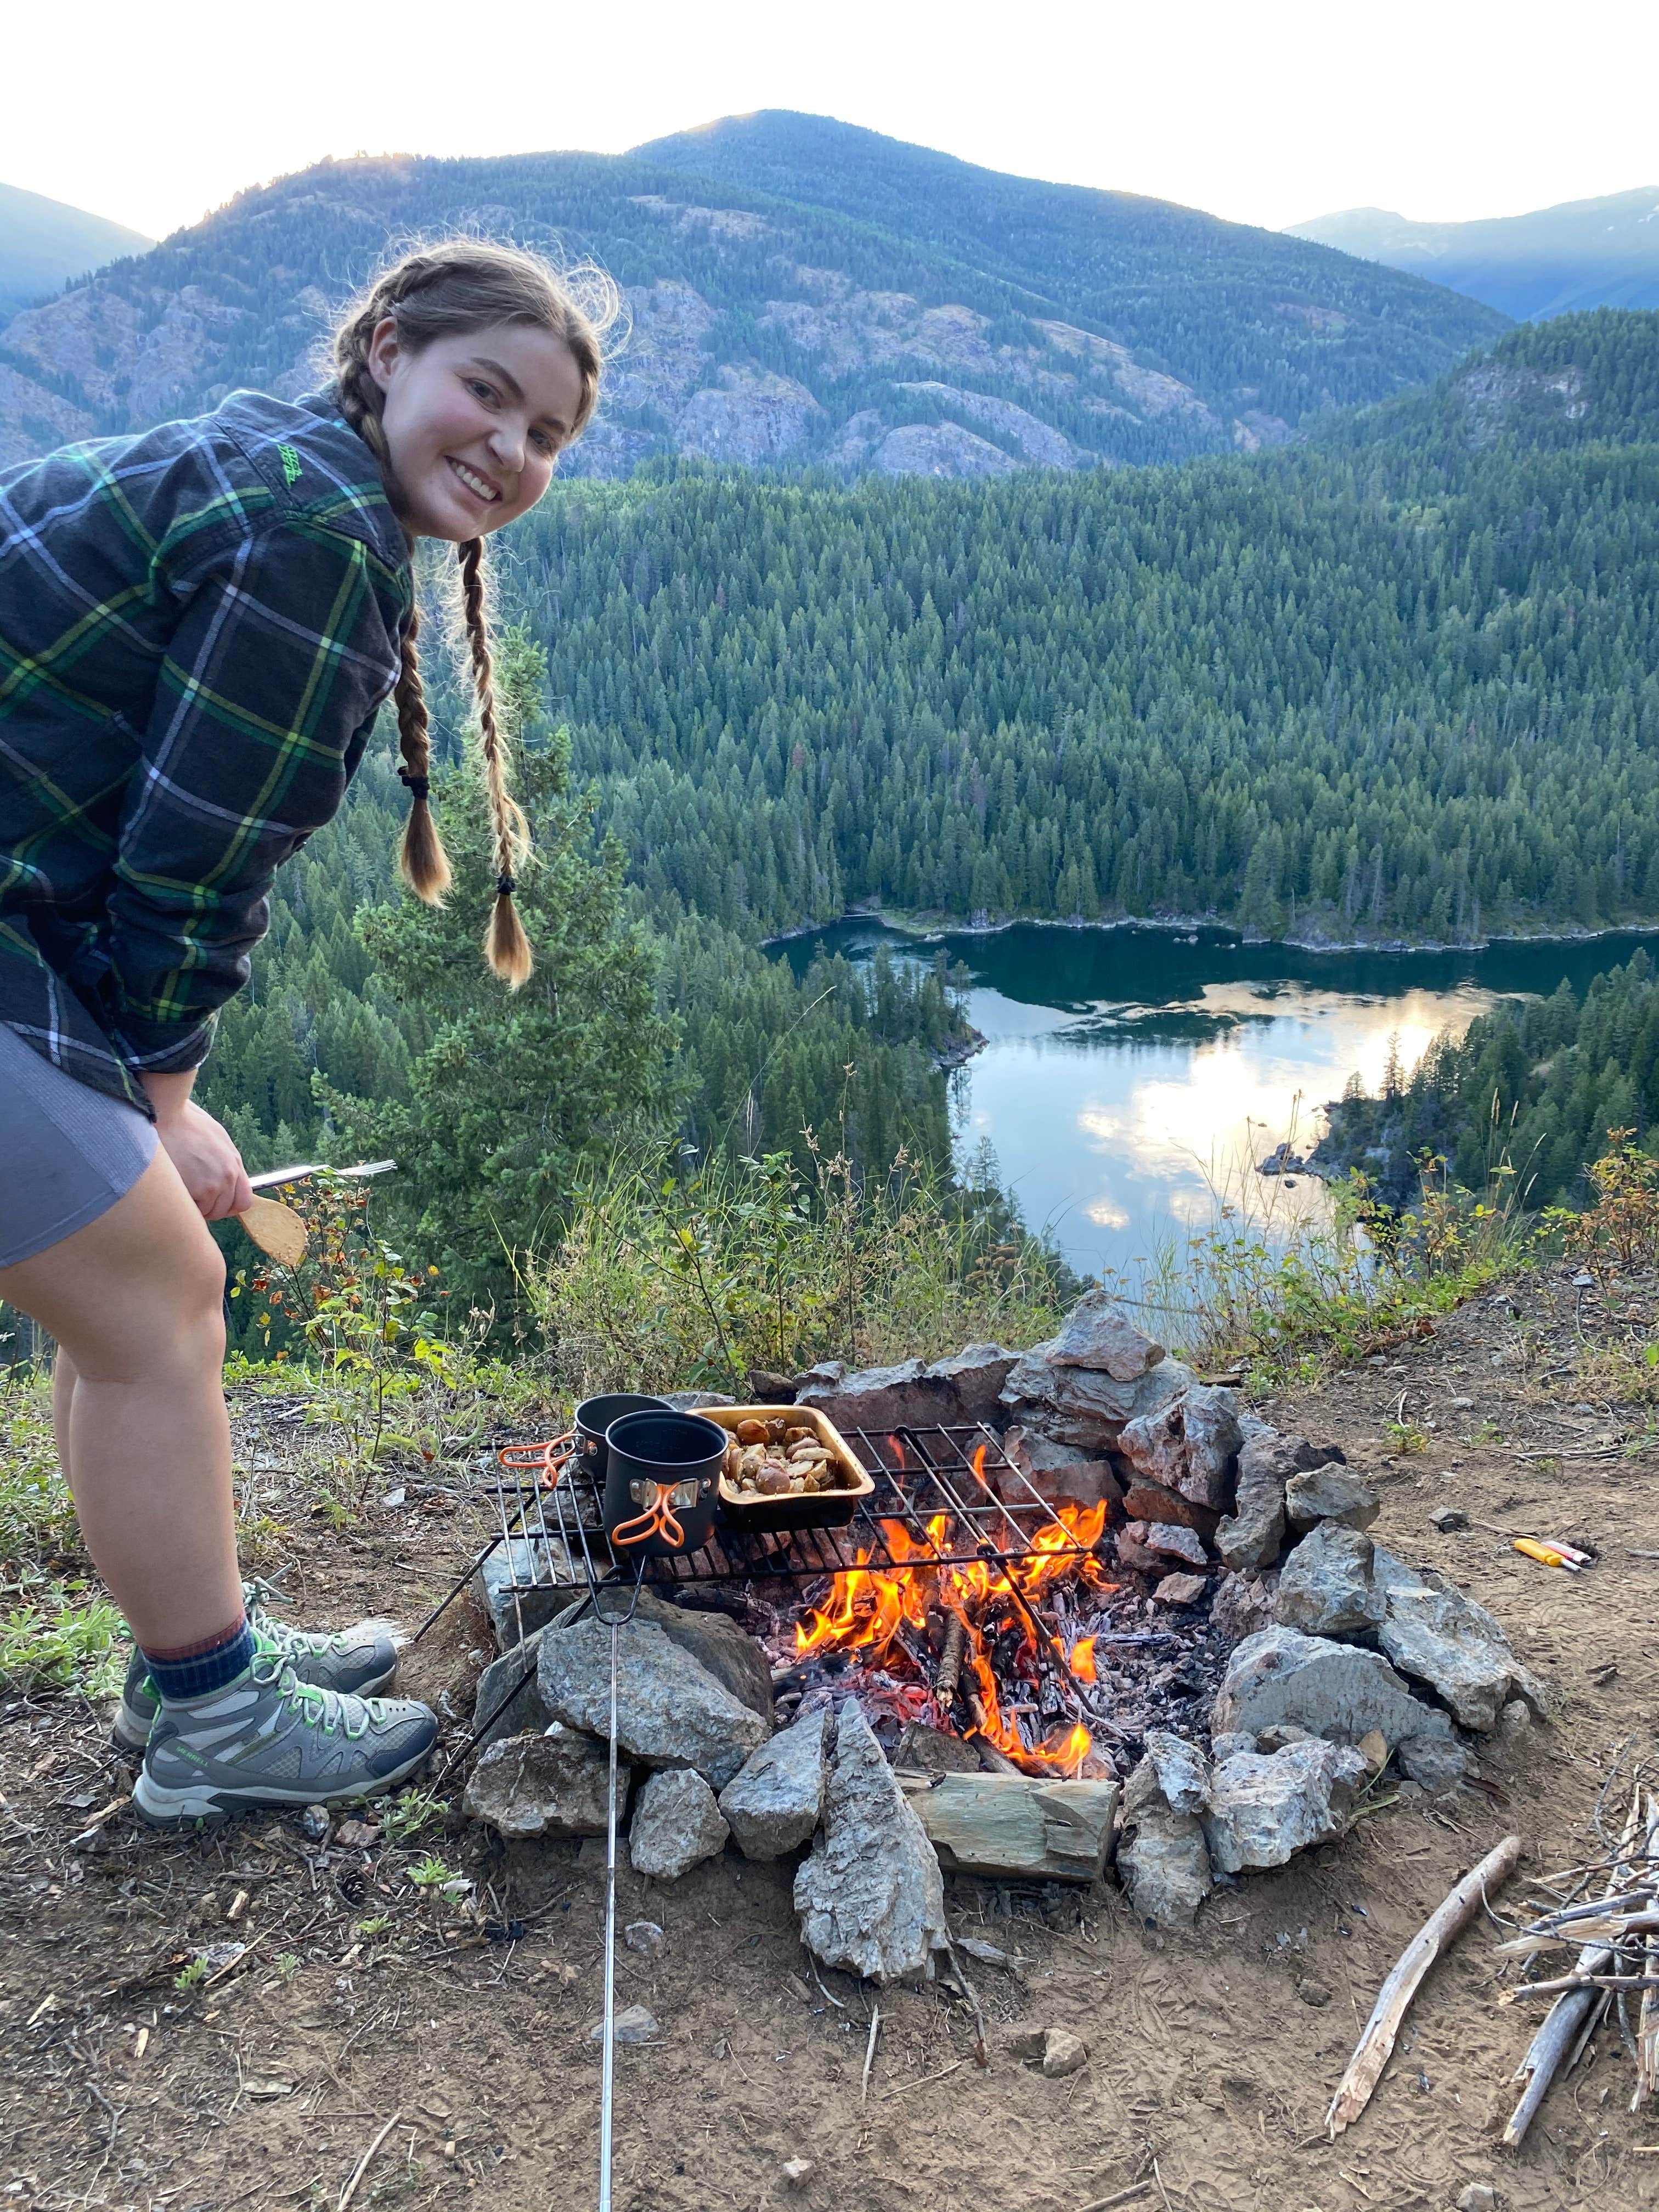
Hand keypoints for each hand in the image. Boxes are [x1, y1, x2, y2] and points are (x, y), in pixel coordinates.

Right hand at [153, 1100, 254, 1221]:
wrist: (166, 1117)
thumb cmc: (186, 1125)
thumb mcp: (217, 1140)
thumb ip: (226, 1163)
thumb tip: (227, 1183)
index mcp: (234, 1164)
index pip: (243, 1201)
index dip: (229, 1206)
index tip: (216, 1204)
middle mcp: (228, 1176)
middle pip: (224, 1210)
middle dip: (210, 1208)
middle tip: (193, 1198)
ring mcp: (213, 1184)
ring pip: (207, 1212)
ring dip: (195, 1207)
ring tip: (182, 1189)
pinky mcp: (196, 1190)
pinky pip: (193, 1209)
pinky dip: (184, 1204)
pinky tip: (175, 1189)